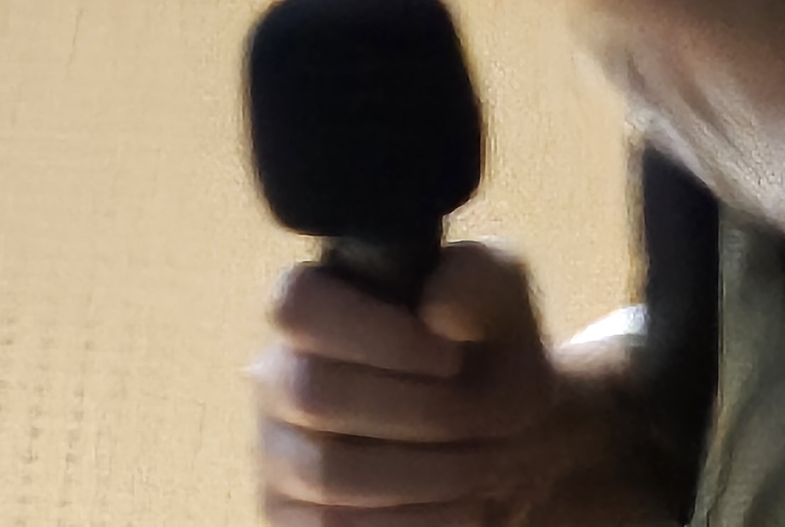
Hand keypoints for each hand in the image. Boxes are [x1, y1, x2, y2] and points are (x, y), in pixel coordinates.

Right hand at [254, 244, 616, 525]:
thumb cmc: (490, 353)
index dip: (373, 331)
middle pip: (311, 392)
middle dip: (417, 411)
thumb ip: (477, 282)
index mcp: (316, 308)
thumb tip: (436, 307)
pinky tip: (460, 508)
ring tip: (481, 468)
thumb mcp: (504, 299)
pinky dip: (413, 523)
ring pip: (326, 473)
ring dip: (426, 474)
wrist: (506, 439)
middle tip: (483, 420)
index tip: (450, 357)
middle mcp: (279, 378)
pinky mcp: (293, 520)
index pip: (296, 303)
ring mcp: (279, 455)